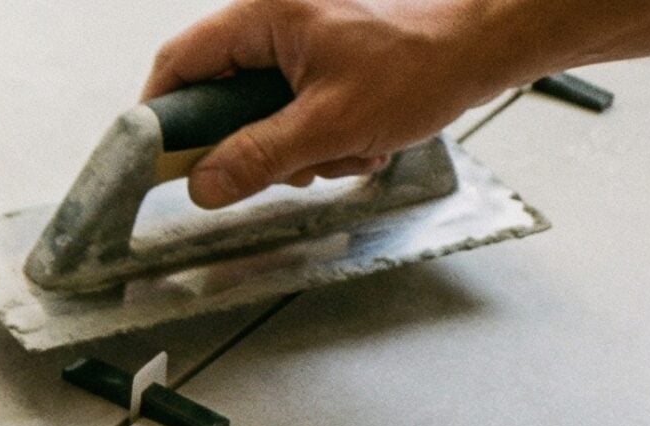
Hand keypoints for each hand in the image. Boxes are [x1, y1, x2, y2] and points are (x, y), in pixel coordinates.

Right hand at [144, 0, 527, 208]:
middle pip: (220, 95)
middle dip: (248, 144)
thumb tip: (202, 185)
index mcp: (265, 15)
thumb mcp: (332, 124)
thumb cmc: (425, 60)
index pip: (179, 64)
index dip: (159, 117)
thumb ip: (259, 157)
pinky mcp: (327, 59)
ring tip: (340, 152)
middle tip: (277, 169)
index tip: (157, 162)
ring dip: (293, 148)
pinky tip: (359, 143)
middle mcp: (277, 19)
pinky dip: (320, 138)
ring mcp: (304, 39)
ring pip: (261, 111)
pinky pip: (296, 110)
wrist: (493, 42)